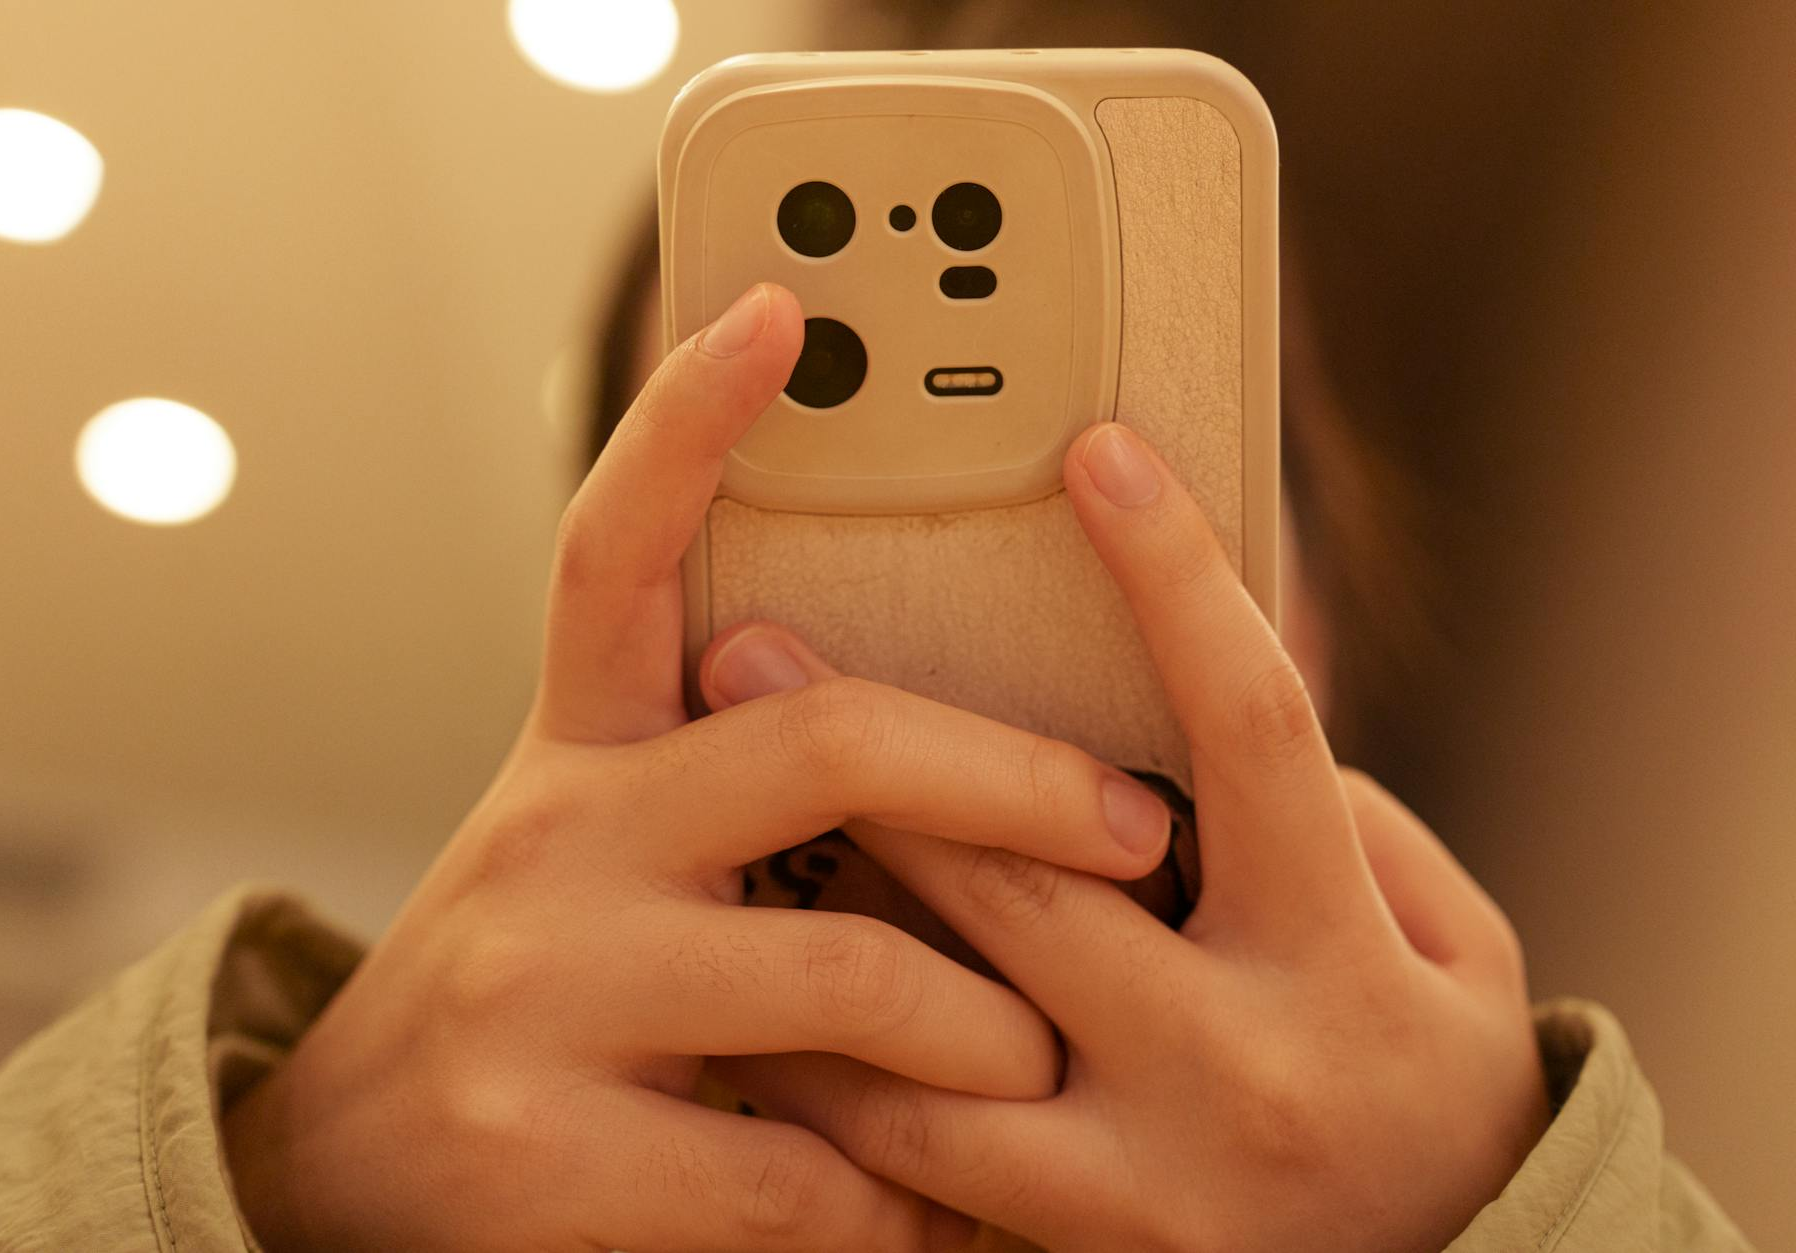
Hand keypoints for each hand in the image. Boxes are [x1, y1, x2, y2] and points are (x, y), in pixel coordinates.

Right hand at [221, 286, 1174, 1252]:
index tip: (781, 312)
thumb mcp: (608, 862)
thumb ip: (734, 802)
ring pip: (850, 974)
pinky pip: (812, 1166)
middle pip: (821, 741)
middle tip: (1140, 821)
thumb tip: (958, 779)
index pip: (614, 553)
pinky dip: (900, 1193)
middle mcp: (550, 837)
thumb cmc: (542, 993)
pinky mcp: (547, 1152)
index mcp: (573, 753)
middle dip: (1014, 780)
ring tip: (1029, 1057)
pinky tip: (913, 1198)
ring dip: (983, 1028)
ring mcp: (543, 991)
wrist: (338, 1175)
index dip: (687, 421)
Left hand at [701, 420, 1550, 1251]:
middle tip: (753, 648)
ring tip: (708, 817)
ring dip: (813, 907)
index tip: (1097, 460)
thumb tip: (1191, 716)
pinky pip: (913, 1151)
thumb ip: (1340, 822)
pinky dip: (826, 1067)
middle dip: (883, 751)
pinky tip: (752, 986)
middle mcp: (1236, 1059)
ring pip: (933, 1022)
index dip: (1176, 584)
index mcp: (1339, 951)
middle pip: (1030, 871)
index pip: (1255, 731)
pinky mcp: (1079, 1242)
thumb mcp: (1453, 941)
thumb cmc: (1439, 1078)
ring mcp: (1146, 1168)